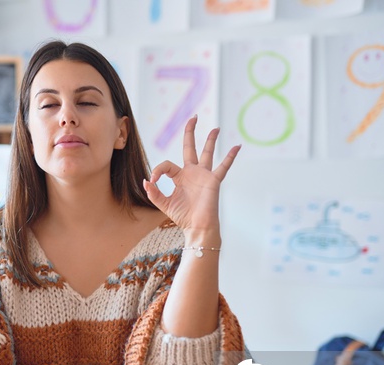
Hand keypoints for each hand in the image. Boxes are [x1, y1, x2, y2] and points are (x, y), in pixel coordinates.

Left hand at [143, 115, 239, 236]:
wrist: (197, 227)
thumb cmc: (182, 216)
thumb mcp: (163, 204)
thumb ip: (153, 193)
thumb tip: (146, 181)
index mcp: (179, 177)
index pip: (167, 165)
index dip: (158, 170)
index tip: (153, 181)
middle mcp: (192, 173)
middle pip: (190, 147)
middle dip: (191, 132)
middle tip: (193, 117)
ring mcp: (204, 175)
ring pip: (207, 153)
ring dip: (211, 139)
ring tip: (215, 127)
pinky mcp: (213, 181)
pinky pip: (223, 166)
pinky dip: (230, 157)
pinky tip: (237, 146)